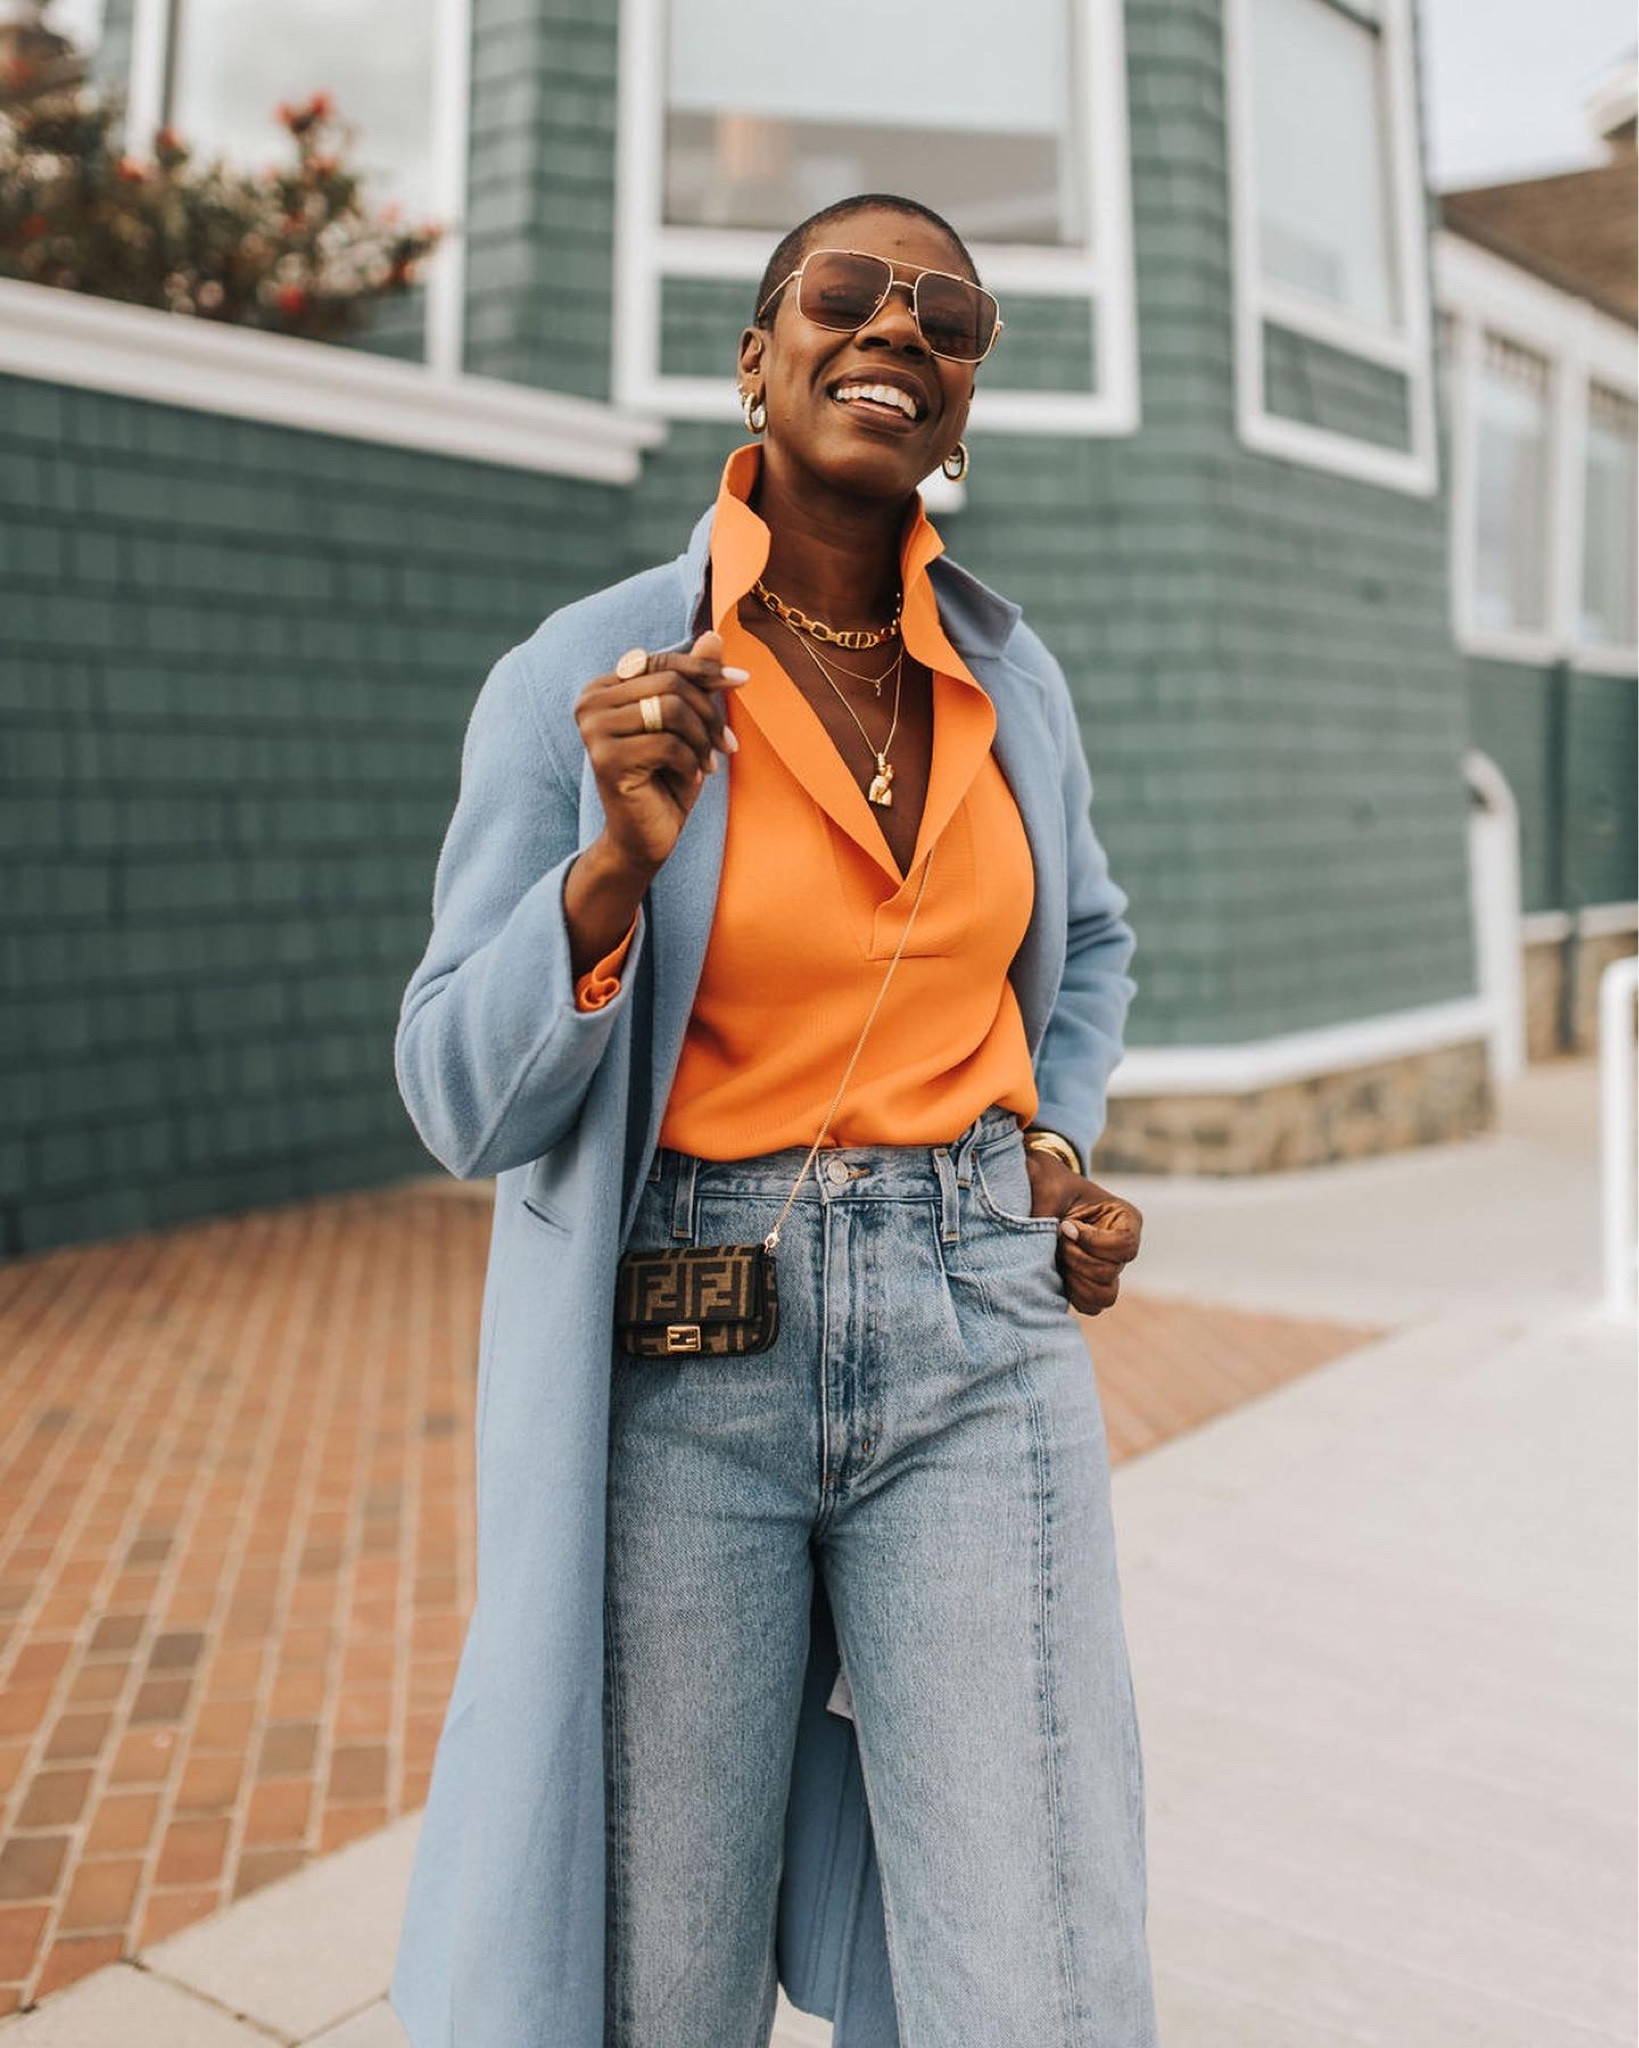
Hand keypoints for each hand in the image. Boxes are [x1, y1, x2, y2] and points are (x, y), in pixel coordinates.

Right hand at [573, 631, 747, 876]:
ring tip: (708, 762)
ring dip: (702, 739)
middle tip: (727, 744)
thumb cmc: (666, 778)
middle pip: (670, 684)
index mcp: (603, 687)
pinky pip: (669, 744)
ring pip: (672, 709)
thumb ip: (693, 680)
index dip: (706, 670)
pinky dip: (691, 761)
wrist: (645, 837)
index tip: (743, 680)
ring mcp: (593, 730)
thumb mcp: (687, 725)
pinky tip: (692, 778)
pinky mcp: (606, 759)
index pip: (663, 663)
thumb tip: (714, 634)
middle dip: (709, 713)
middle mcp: (590, 703)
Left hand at [1023, 1149, 1141, 1316]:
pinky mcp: (1092, 1283)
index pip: (1125, 1244)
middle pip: (1110, 1272)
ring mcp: (1110, 1267)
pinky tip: (1057, 1272)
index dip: (1092, 1242)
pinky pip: (1091, 1305)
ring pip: (1105, 1295)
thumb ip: (1047, 1207)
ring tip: (1057, 1258)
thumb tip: (1050, 1237)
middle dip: (1077, 1259)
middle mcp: (1122, 1245)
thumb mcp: (1047, 1183)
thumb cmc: (1047, 1184)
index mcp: (1125, 1218)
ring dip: (1075, 1280)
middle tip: (1056, 1240)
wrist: (1038, 1194)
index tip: (1065, 1226)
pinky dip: (1073, 1294)